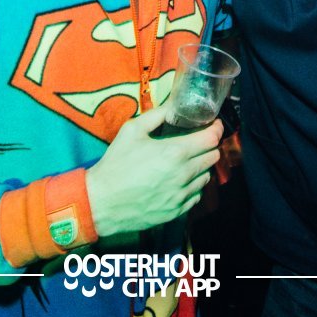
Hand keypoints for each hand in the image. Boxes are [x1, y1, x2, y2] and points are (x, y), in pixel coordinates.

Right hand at [85, 107, 222, 236]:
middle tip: (198, 142)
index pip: (211, 139)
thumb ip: (157, 115)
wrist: (101, 201)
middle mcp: (183, 175)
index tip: (214, 125)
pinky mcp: (177, 211)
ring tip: (187, 162)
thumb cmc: (115, 164)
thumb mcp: (132, 131)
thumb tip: (173, 106)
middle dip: (209, 146)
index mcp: (175, 152)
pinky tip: (179, 181)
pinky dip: (192, 186)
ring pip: (207, 177)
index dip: (216, 129)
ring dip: (201, 167)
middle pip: (213, 157)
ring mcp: (181, 195)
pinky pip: (196, 196)